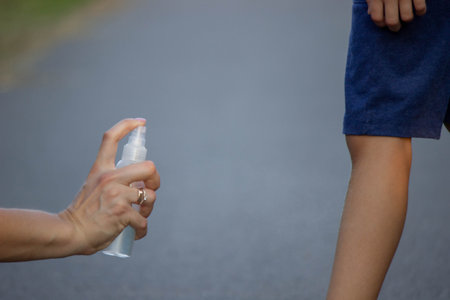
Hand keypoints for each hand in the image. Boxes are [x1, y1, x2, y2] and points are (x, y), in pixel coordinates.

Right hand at [59, 118, 159, 254]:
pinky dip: (142, 229)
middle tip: (149, 190)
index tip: (141, 122)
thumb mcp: (92, 186)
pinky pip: (143, 220)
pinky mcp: (122, 214)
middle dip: (156, 180)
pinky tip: (135, 233)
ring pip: (150, 196)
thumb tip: (138, 186)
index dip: (128, 125)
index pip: (111, 138)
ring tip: (140, 216)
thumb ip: (112, 181)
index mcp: (101, 169)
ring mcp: (117, 195)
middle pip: (149, 167)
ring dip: (148, 209)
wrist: (69, 233)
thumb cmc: (82, 213)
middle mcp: (110, 178)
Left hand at [366, 0, 426, 31]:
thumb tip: (370, 13)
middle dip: (395, 27)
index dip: (381, 23)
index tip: (384, 23)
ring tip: (406, 17)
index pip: (377, 18)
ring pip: (407, 17)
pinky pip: (420, 8)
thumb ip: (372, 1)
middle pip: (392, 21)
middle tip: (396, 26)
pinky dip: (420, 11)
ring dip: (407, 19)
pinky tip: (418, 10)